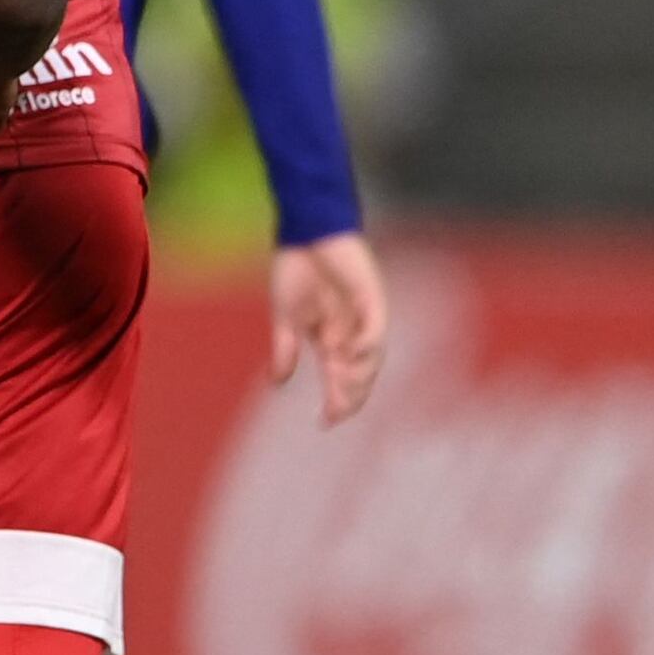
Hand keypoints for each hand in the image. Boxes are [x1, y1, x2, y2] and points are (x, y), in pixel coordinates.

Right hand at [268, 231, 391, 424]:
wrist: (305, 232)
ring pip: (370, 357)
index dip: (334, 401)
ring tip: (344, 393)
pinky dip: (367, 344)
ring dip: (359, 376)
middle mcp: (351, 332)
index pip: (337, 378)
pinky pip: (375, 328)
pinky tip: (352, 356)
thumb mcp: (285, 316)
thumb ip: (285, 349)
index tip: (324, 423)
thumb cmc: (296, 268)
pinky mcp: (371, 298)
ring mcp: (363, 316)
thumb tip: (278, 384)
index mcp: (330, 338)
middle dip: (349, 396)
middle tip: (336, 414)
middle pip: (357, 374)